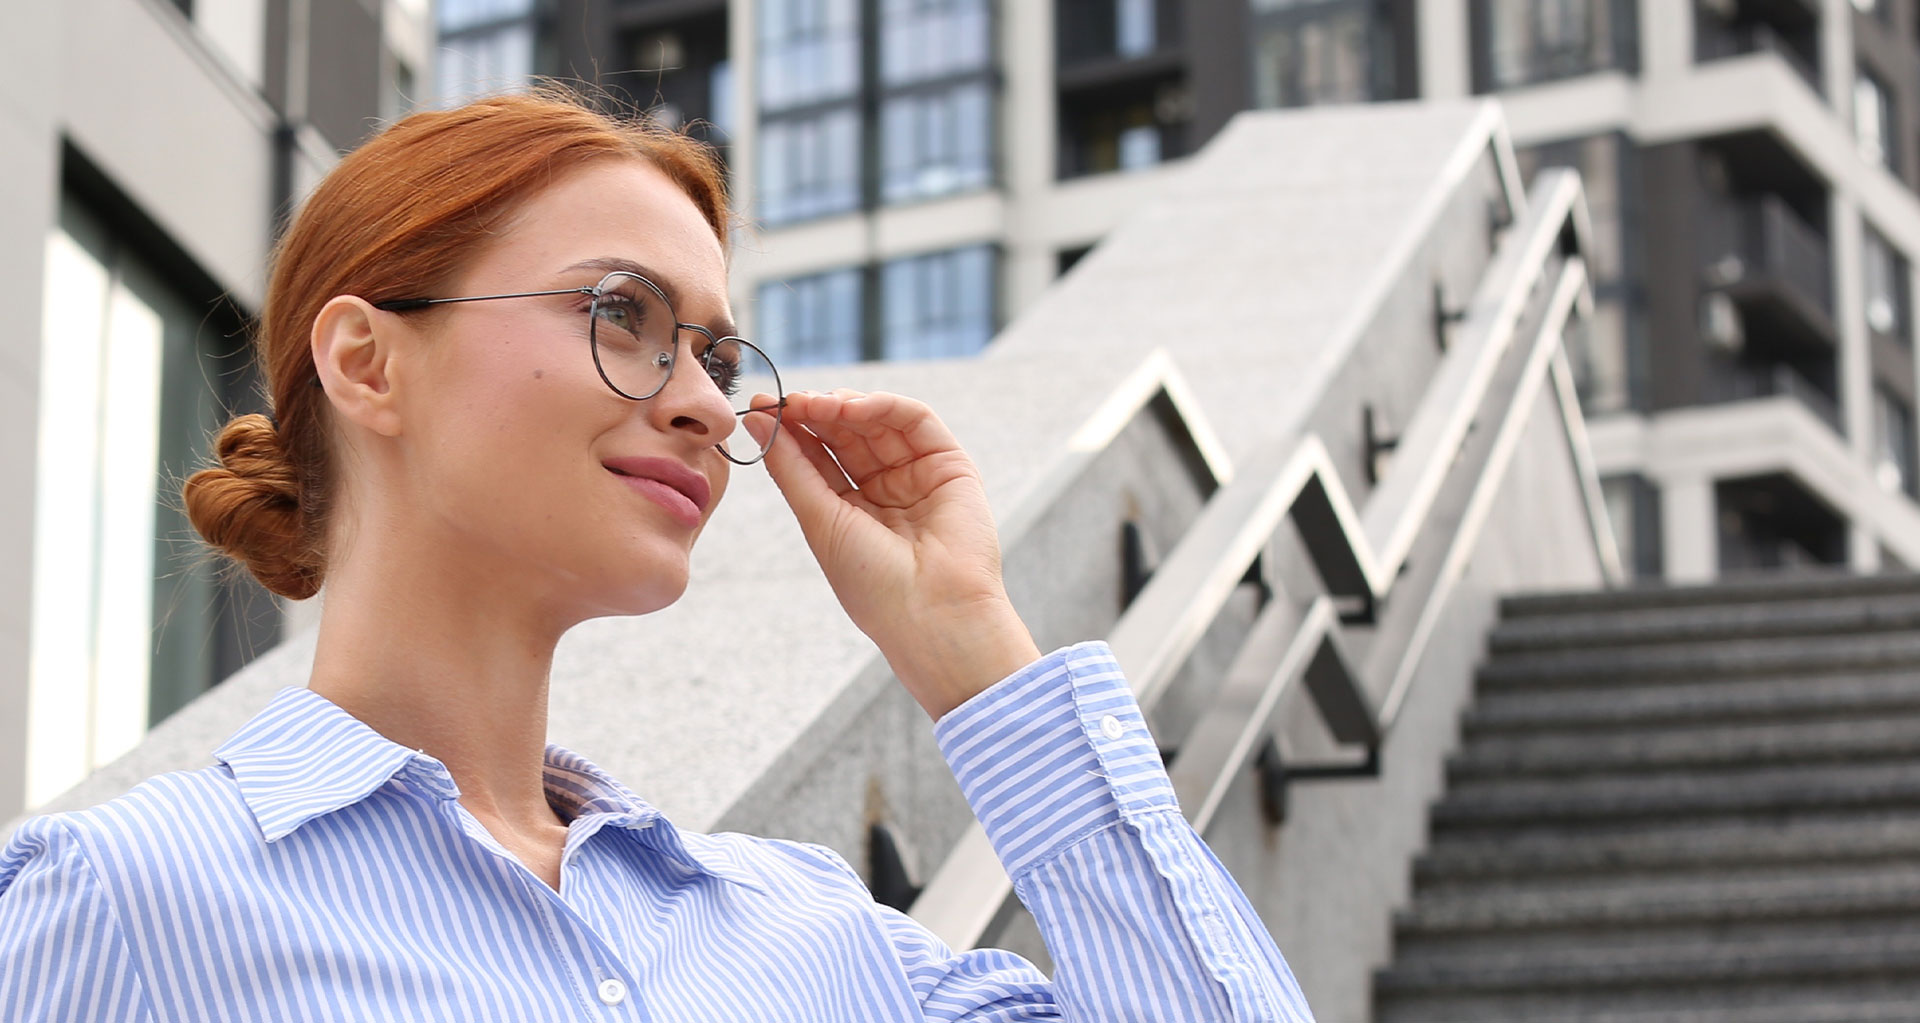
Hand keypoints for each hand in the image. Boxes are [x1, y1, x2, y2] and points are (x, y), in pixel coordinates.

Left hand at [743, 389, 1040, 720]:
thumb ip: (791, 467)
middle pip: (846, 434)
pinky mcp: (950, 465)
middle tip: (786, 399)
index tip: (760, 406)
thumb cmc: (873, 583)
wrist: (931, 613)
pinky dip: (883, 405)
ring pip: (878, 421)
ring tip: (814, 404)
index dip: (791, 429)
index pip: (819, 456)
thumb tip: (758, 421)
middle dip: (814, 412)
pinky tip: (852, 408)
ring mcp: (918, 475)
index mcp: (852, 510)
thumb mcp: (819, 520)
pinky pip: (915, 421)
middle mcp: (885, 489)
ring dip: (844, 406)